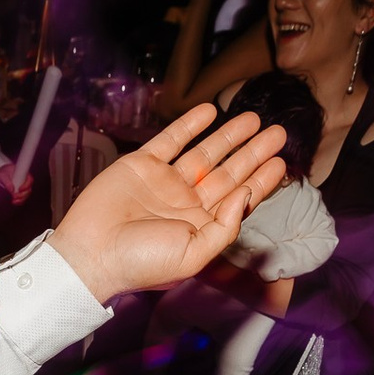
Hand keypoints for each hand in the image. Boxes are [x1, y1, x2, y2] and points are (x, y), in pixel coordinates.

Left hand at [0, 163, 33, 204]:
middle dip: (22, 195)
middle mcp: (26, 181)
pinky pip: (23, 199)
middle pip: (29, 190)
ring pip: (26, 195)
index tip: (19, 189)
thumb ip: (7, 182)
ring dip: (21, 199)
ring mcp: (24, 188)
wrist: (2, 176)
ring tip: (14, 200)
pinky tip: (14, 202)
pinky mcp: (21, 193)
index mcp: (24, 174)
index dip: (26, 185)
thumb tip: (11, 190)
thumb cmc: (4, 173)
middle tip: (14, 196)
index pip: (30, 180)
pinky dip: (19, 202)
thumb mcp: (3, 175)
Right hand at [48, 103, 286, 302]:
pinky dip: (190, 125)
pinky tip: (210, 112)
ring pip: (205, 153)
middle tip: (279, 134)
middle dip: (254, 153)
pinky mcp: (141, 165)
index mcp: (201, 227)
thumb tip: (244, 196)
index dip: (261, 180)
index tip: (282, 162)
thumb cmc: (141, 263)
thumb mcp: (194, 255)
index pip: (239, 198)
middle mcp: (186, 203)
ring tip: (253, 119)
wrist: (92, 253)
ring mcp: (164, 183)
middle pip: (228, 172)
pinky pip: (171, 140)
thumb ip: (224, 227)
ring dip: (229, 136)